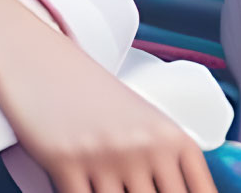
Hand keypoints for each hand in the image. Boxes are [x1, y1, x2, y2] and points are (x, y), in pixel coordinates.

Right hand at [0, 29, 220, 192]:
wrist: (40, 61)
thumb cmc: (92, 96)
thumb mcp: (141, 123)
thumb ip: (163, 162)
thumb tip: (177, 190)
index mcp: (171, 137)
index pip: (200, 191)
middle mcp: (145, 147)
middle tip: (133, 189)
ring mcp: (107, 156)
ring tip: (107, 185)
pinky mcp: (67, 163)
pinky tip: (82, 188)